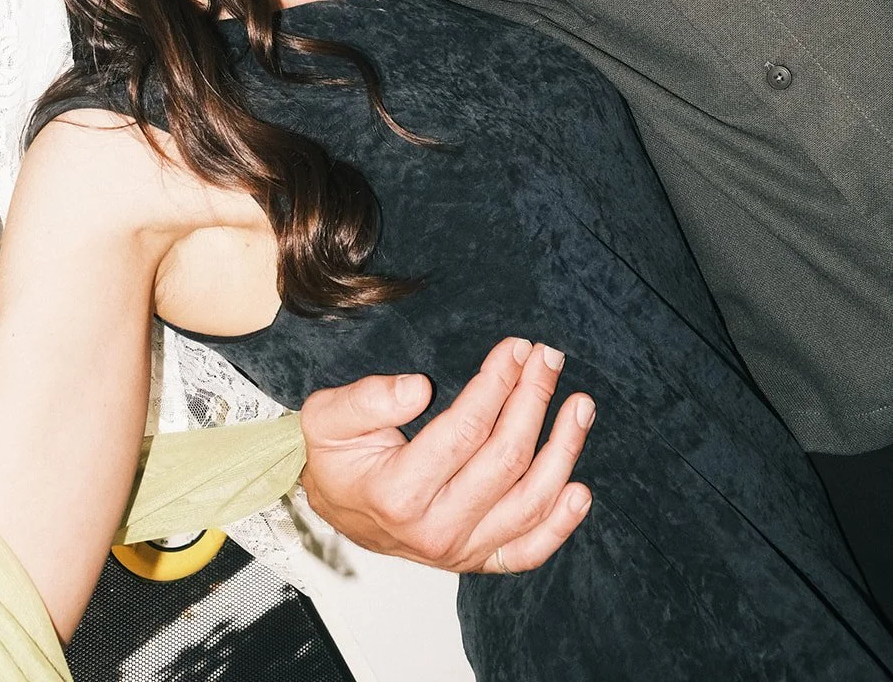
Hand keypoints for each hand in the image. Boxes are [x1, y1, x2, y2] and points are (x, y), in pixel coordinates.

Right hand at [298, 337, 593, 573]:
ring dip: (562, 451)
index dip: (497, 383)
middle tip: (548, 358)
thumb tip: (418, 387)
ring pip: (528, 503)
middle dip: (533, 400)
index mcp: (398, 492)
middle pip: (505, 460)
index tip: (516, 348)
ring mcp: (458, 550)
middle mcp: (434, 530)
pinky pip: (527, 550)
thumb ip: (367, 399)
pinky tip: (580, 490)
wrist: (332, 503)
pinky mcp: (474, 559)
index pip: (466, 430)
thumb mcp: (327, 416)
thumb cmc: (333, 455)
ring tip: (579, 406)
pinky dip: (559, 525)